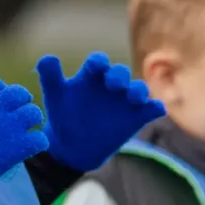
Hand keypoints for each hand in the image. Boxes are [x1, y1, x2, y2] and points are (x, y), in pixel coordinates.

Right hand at [0, 76, 47, 204]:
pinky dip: (38, 142)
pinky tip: (31, 147)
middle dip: (20, 99)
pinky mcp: (17, 148)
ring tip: (28, 127)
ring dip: (32, 119)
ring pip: (33, 113)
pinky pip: (39, 139)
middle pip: (19, 93)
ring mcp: (9, 127)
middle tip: (18, 110)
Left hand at [37, 52, 166, 171]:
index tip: (97, 65)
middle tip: (114, 83)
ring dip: (139, 90)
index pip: (98, 63)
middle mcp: (111, 84)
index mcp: (92, 75)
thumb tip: (46, 59)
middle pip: (120, 73)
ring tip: (135, 97)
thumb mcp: (55, 96)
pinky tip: (158, 109)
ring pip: (138, 89)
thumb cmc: (64, 115)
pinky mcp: (137, 117)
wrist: (74, 146)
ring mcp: (126, 100)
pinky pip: (150, 109)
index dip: (99, 62)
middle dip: (119, 76)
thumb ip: (50, 77)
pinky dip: (156, 108)